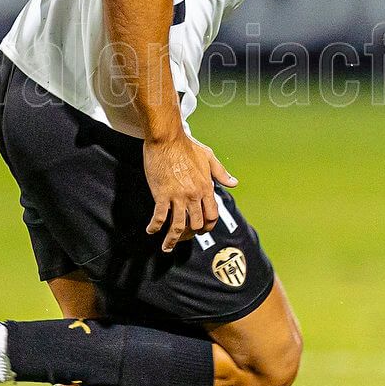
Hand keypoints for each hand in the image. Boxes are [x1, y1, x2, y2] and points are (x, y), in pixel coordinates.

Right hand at [143, 135, 236, 250]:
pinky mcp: (162, 194)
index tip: (202, 231)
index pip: (212, 215)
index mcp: (206, 187)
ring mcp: (177, 196)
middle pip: (196, 224)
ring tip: (166, 246)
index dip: (208, 226)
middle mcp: (193, 195)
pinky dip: (155, 226)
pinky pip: (159, 216)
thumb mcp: (209, 157)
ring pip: (178, 226)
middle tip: (183, 237)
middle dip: (190, 234)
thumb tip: (234, 183)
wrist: (167, 139)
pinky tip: (151, 230)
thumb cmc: (187, 146)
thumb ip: (221, 172)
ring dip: (172, 239)